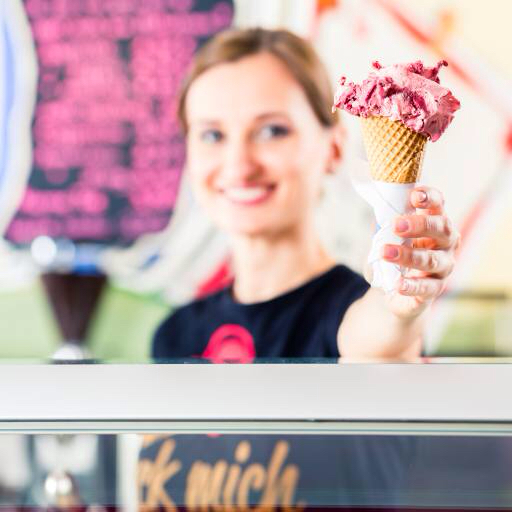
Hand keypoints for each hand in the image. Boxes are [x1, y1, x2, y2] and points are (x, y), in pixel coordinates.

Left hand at [381, 186, 459, 317]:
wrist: (399, 287)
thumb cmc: (401, 251)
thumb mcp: (397, 234)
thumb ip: (394, 220)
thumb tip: (381, 202)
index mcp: (437, 224)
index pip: (439, 205)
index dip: (430, 198)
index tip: (414, 195)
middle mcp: (446, 244)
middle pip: (441, 230)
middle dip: (419, 225)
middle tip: (396, 225)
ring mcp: (443, 268)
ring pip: (431, 260)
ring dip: (408, 255)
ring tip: (385, 252)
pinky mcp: (434, 289)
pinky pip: (425, 288)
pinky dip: (411, 286)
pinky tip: (398, 284)